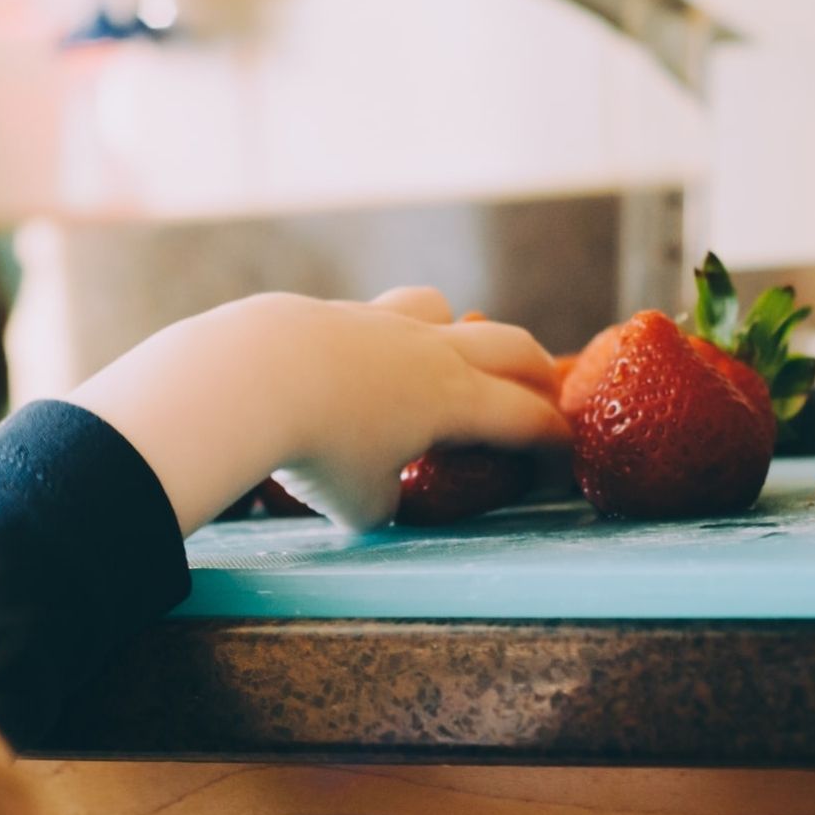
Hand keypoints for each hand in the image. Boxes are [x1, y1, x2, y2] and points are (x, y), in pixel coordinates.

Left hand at [66, 287, 568, 532]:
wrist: (249, 379)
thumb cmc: (316, 450)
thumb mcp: (360, 504)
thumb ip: (384, 501)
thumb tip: (379, 496)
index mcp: (455, 400)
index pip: (526, 418)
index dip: (554, 440)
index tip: (564, 456)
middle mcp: (430, 352)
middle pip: (509, 345)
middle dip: (535, 371)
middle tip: (543, 392)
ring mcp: (380, 323)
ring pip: (440, 309)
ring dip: (459, 331)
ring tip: (449, 356)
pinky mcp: (331, 313)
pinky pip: (376, 316)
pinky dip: (384, 338)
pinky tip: (358, 363)